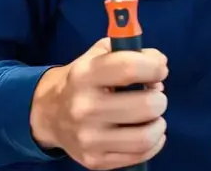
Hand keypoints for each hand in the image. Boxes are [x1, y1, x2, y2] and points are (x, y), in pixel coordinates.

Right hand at [30, 37, 168, 169]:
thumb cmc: (85, 80)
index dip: (154, 67)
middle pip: (146, 105)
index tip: (160, 70)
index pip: (130, 68)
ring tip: (152, 115)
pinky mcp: (95, 160)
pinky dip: (154, 141)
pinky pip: (140, 154)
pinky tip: (146, 130)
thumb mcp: (99, 54)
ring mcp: (88, 138)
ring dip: (158, 123)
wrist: (50, 113)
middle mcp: (84, 107)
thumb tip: (160, 63)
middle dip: (159, 98)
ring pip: (146, 136)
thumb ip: (131, 49)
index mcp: (85, 75)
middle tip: (153, 95)